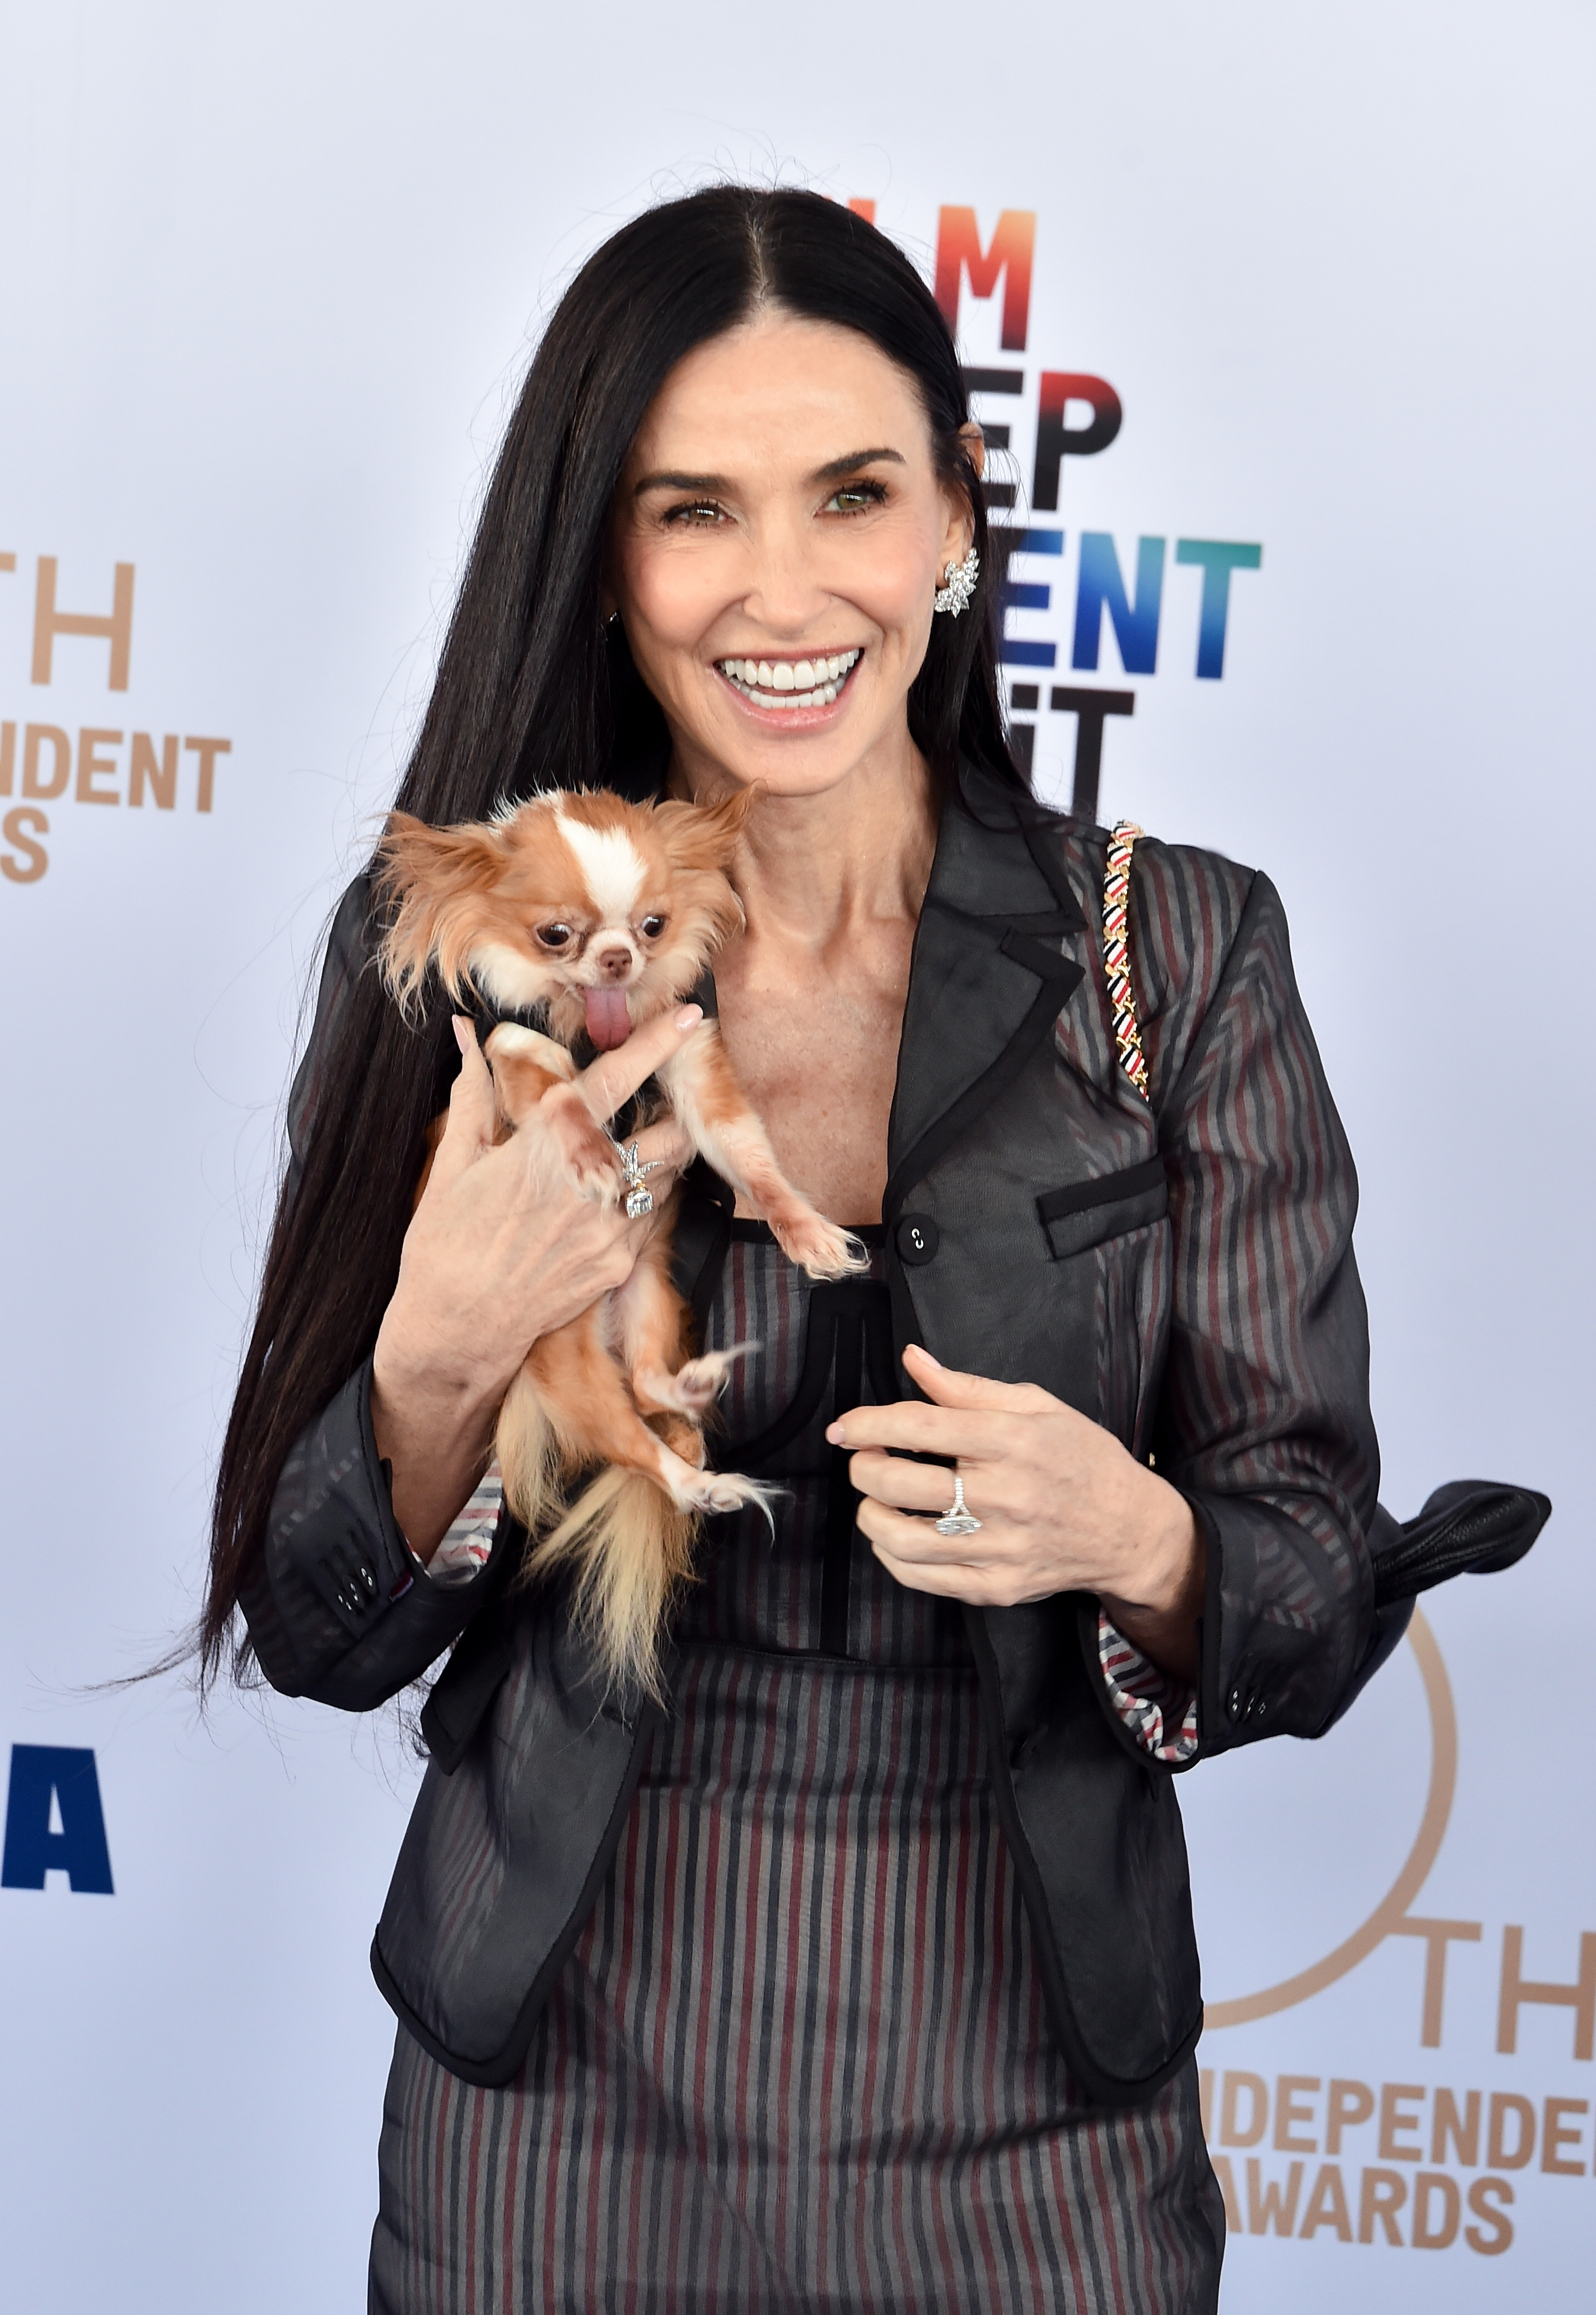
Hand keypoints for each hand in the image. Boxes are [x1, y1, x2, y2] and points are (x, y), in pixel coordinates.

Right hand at [371, 1004, 698, 1555]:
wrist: (457, 1328)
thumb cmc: (445, 1242)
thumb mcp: (454, 1163)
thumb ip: (472, 1094)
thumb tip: (462, 1033)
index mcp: (547, 1144)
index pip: (615, 1081)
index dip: (654, 1045)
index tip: (687, 1018)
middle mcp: (590, 1181)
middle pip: (668, 1133)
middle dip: (672, 1116)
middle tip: (658, 1108)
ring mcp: (612, 1226)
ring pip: (666, 1176)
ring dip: (655, 1161)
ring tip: (622, 1160)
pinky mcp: (621, 1264)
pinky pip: (650, 1218)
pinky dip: (639, 1203)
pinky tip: (606, 1205)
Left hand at [827, 1342, 1205, 1679]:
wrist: (1128, 1528)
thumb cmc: (1082, 1458)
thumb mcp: (1037, 1406)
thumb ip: (967, 1387)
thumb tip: (914, 1360)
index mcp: (1012, 1440)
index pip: (920, 1427)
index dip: (868, 1424)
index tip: (844, 1427)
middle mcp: (1005, 1495)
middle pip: (900, 1483)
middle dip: (862, 1467)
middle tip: (862, 1459)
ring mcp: (1001, 1546)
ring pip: (902, 1538)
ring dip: (870, 1514)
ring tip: (873, 1498)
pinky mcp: (997, 1585)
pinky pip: (923, 1578)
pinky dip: (892, 1556)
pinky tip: (894, 1535)